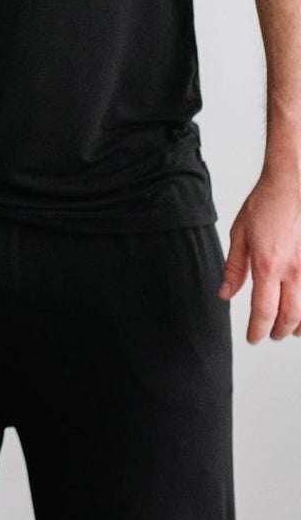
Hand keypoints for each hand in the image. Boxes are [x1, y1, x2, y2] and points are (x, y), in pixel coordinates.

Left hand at [221, 169, 300, 342]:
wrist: (295, 181)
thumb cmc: (268, 203)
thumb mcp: (240, 235)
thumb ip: (234, 268)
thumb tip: (225, 295)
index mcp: (268, 265)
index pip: (263, 311)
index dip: (258, 330)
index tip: (253, 338)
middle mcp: (294, 269)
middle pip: (290, 316)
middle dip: (278, 331)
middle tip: (271, 335)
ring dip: (300, 324)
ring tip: (291, 329)